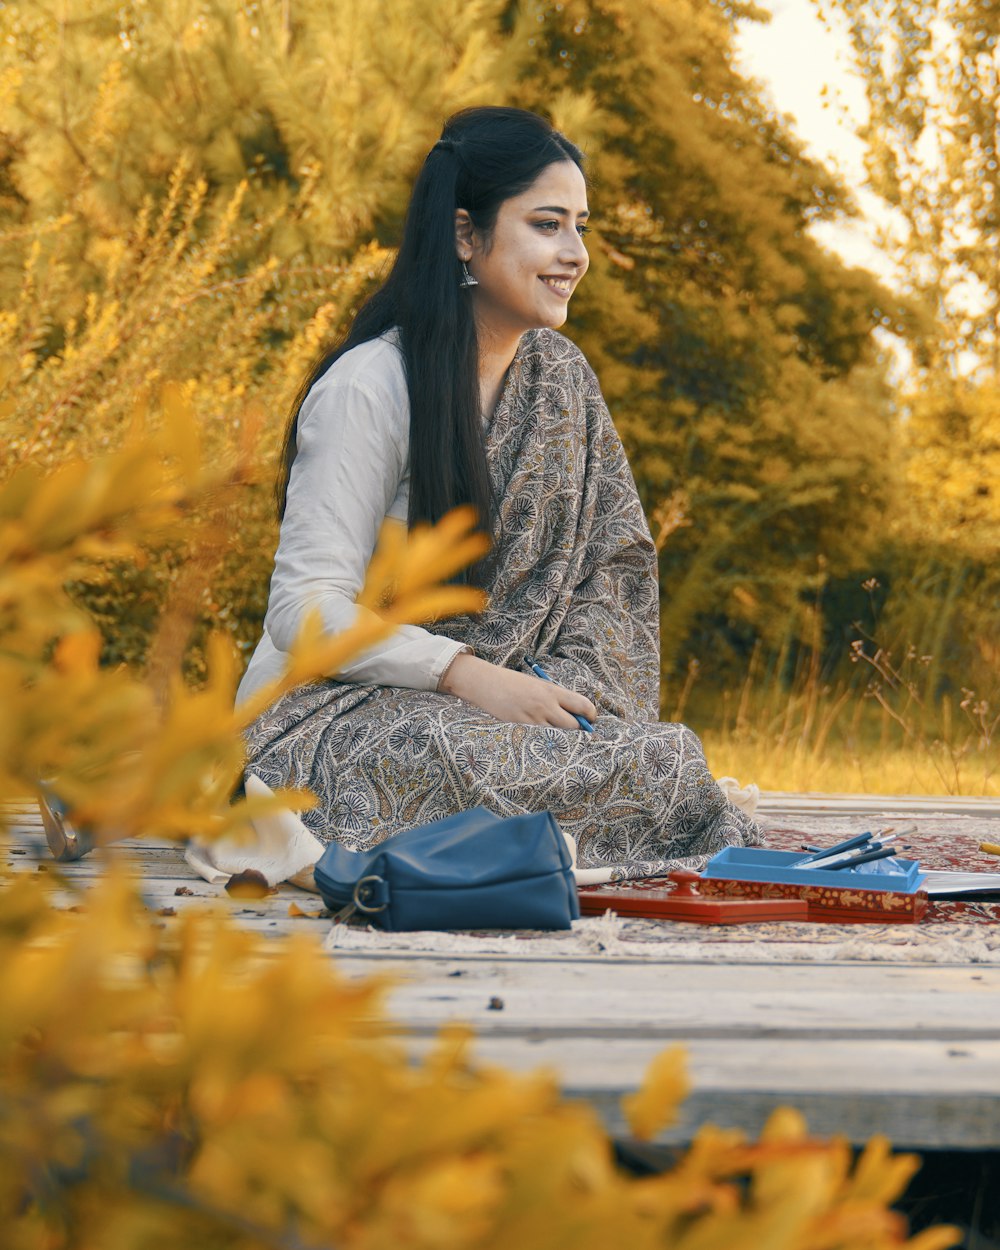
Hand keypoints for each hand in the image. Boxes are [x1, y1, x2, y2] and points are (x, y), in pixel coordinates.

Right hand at [439, 654, 596, 729]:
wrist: (486, 684)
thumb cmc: (514, 683)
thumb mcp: (538, 686)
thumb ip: (556, 698)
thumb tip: (575, 715)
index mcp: (552, 691)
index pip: (583, 706)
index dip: (591, 715)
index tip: (590, 719)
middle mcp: (546, 705)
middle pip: (574, 725)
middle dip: (578, 728)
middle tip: (576, 729)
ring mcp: (534, 718)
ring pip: (557, 732)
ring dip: (557, 731)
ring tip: (548, 724)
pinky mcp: (522, 727)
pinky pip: (540, 735)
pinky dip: (542, 734)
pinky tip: (533, 726)